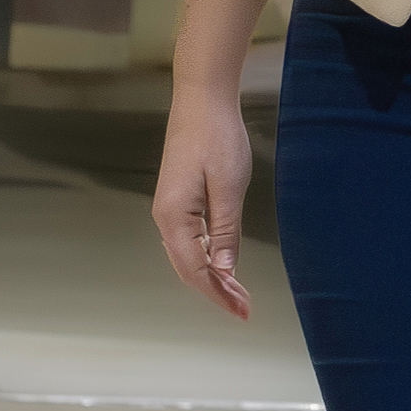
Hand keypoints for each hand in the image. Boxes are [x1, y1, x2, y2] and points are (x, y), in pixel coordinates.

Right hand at [153, 81, 254, 316]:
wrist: (202, 100)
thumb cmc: (217, 137)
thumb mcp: (229, 187)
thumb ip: (225, 230)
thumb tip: (223, 269)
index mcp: (174, 216)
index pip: (195, 270)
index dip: (219, 294)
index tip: (242, 311)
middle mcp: (165, 216)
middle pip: (187, 268)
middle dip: (216, 291)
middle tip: (244, 309)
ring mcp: (168, 208)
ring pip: (186, 256)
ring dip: (211, 276)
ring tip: (237, 293)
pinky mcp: (176, 199)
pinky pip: (187, 240)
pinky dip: (205, 257)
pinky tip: (221, 264)